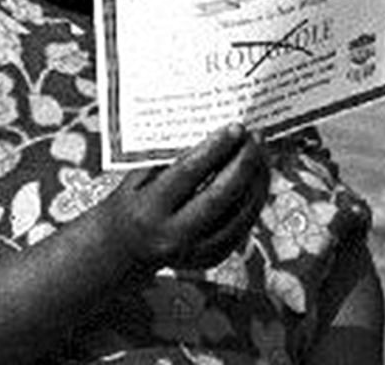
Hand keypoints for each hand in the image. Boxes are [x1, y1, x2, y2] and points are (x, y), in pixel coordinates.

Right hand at [99, 124, 267, 272]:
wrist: (122, 251)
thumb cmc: (128, 205)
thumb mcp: (137, 179)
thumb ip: (169, 161)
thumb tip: (209, 136)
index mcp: (149, 210)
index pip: (188, 173)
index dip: (214, 148)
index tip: (234, 127)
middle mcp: (173, 234)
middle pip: (220, 196)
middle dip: (243, 163)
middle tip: (255, 137)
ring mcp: (195, 251)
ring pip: (239, 215)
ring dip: (256, 182)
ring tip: (262, 154)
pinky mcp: (210, 258)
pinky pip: (241, 228)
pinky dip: (253, 202)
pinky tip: (257, 180)